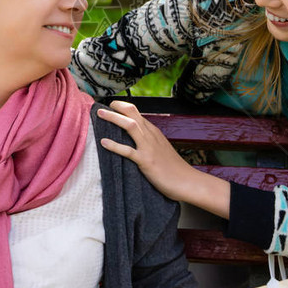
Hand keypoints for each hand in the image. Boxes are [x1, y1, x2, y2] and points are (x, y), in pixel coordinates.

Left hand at [98, 100, 230, 217]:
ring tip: (100, 114)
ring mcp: (149, 147)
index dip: (122, 107)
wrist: (187, 181)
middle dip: (116, 107)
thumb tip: (135, 138)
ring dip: (113, 118)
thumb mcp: (161, 149)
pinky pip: (128, 151)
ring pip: (129, 126)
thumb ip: (149, 141)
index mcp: (154, 132)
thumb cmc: (173, 168)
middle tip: (102, 106)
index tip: (110, 107)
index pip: (137, 113)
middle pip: (133, 113)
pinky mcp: (146, 161)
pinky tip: (104, 142)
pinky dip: (115, 146)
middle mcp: (151, 135)